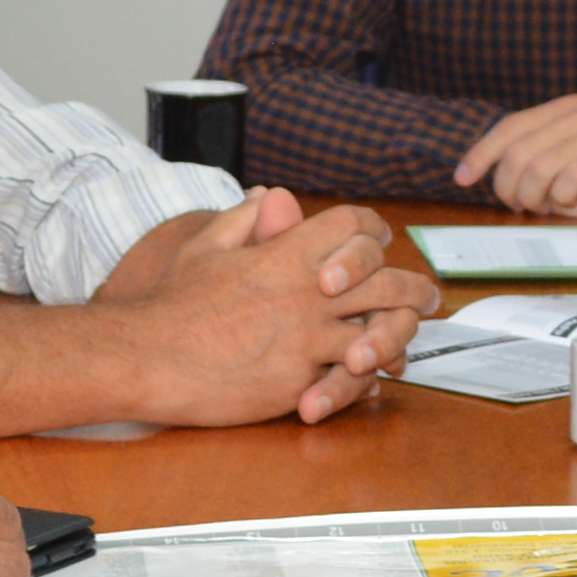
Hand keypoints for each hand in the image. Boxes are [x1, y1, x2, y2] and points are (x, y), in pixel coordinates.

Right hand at [85, 192, 439, 426]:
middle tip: (428, 298)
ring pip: (382, 331)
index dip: (374, 231)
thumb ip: (244, 220)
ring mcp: (307, 337)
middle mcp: (305, 291)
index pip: (353, 225)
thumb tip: (267, 196)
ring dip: (401, 337)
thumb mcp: (206, 247)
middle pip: (387, 280)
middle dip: (416, 289)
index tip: (384, 242)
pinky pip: (353, 378)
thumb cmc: (172, 304)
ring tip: (409, 343)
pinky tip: (369, 378)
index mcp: (285, 253)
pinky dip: (366, 379)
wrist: (148, 357)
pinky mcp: (300, 379)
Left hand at [453, 94, 576, 215]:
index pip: (508, 128)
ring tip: (541, 206)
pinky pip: (570, 181)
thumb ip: (554, 136)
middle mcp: (573, 117)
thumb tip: (515, 162)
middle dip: (506, 186)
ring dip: (531, 195)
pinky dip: (560, 197)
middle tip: (514, 204)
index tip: (463, 177)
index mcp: (563, 107)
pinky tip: (567, 202)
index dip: (480, 154)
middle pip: (517, 154)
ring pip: (538, 170)